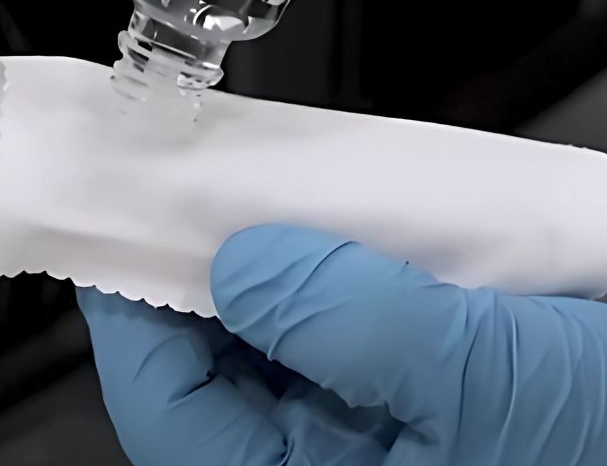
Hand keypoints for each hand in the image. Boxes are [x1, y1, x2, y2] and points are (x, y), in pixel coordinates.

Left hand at [79, 224, 606, 465]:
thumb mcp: (483, 377)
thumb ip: (348, 315)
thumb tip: (240, 256)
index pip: (166, 403)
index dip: (133, 294)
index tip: (124, 201)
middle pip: (217, 372)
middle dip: (211, 267)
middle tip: (208, 169)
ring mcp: (379, 461)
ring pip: (284, 354)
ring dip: (281, 267)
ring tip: (283, 182)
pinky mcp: (430, 427)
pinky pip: (355, 350)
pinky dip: (350, 282)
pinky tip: (364, 224)